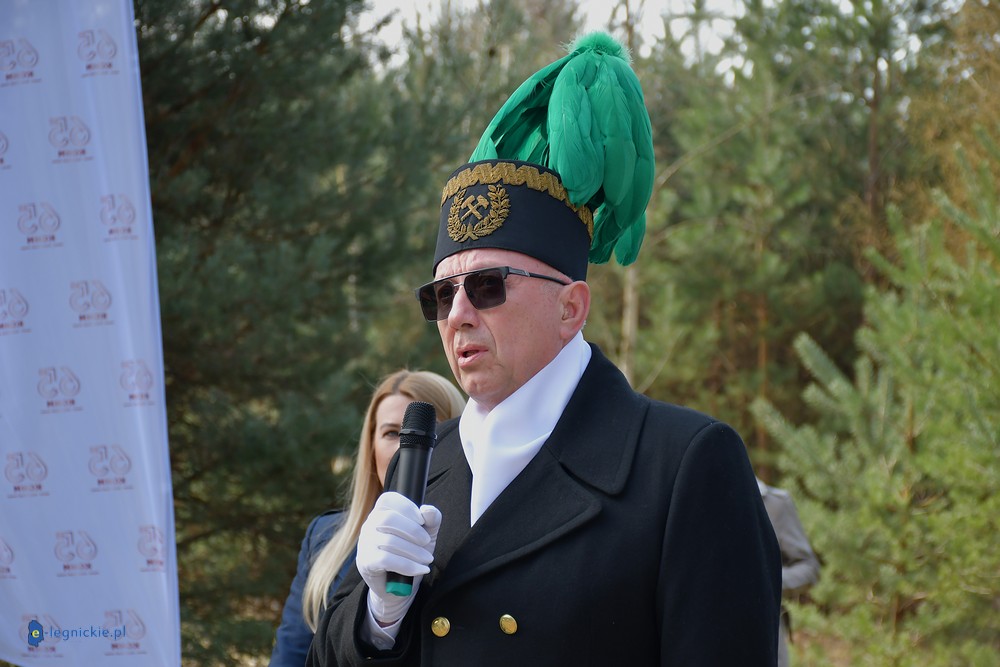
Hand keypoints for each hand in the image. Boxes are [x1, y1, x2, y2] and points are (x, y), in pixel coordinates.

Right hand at [356, 491, 441, 625]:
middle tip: (427, 542)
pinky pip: (386, 559)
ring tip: (428, 559)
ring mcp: (365, 543)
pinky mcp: (365, 561)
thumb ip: (431, 520)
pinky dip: (408, 565)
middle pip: (388, 519)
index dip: (407, 507)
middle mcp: (369, 524)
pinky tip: (420, 569)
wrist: (399, 586)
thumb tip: (428, 510)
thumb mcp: (427, 534)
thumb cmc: (411, 553)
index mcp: (381, 512)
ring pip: (389, 541)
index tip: (422, 520)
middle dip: (412, 530)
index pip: (388, 499)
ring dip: (414, 551)